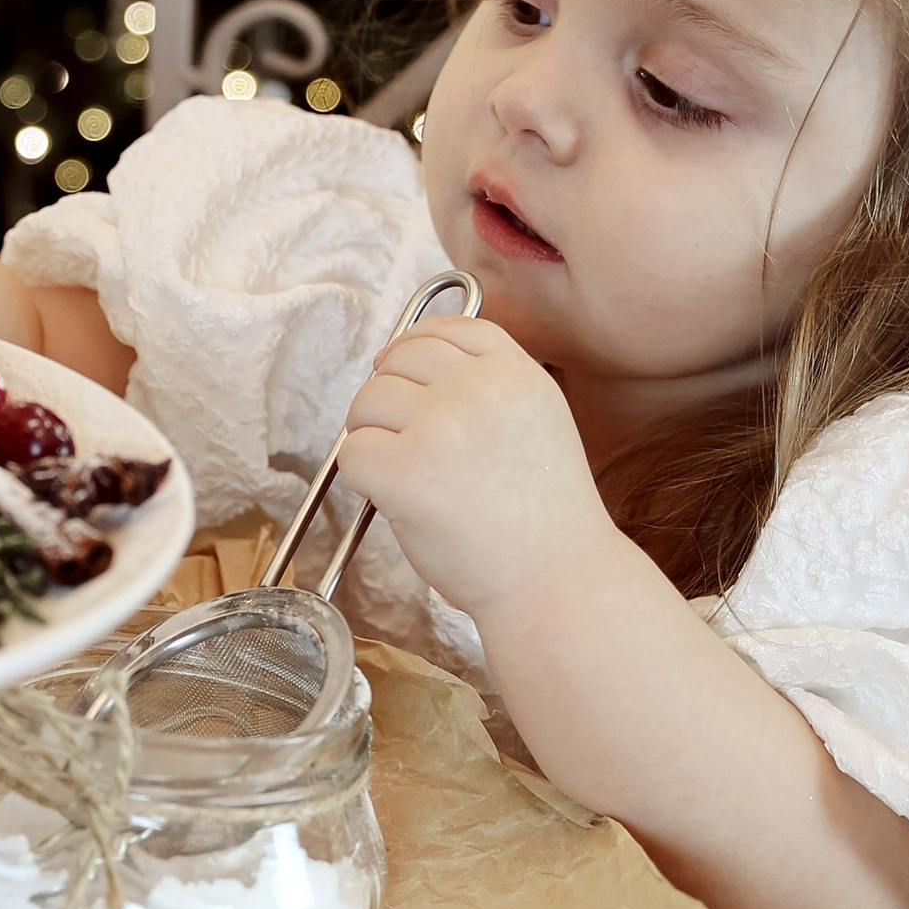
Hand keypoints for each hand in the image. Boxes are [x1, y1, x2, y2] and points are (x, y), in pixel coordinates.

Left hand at [338, 316, 614, 620]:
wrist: (556, 581)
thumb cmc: (543, 520)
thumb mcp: (539, 424)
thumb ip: (489, 388)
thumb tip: (403, 364)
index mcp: (517, 373)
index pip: (448, 328)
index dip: (414, 346)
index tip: (399, 370)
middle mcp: (479, 388)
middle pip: (399, 359)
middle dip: (387, 395)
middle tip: (397, 439)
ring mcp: (440, 425)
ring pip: (367, 402)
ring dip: (371, 436)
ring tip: (401, 475)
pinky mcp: (404, 470)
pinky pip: (353, 454)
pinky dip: (361, 477)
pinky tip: (392, 499)